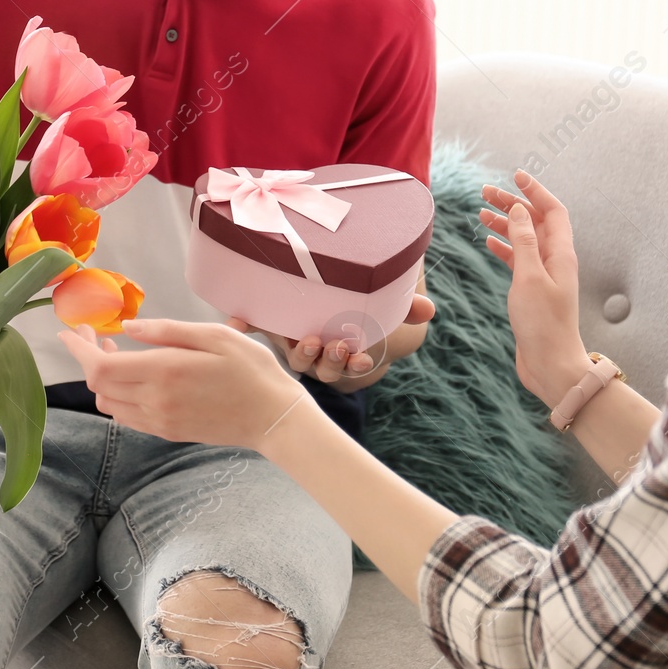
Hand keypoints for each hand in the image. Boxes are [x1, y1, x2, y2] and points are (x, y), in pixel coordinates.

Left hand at [57, 319, 306, 449]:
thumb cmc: (251, 369)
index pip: (100, 368)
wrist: (273, 417)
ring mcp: (160, 421)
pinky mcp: (167, 432)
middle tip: (96, 335)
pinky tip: (134, 378)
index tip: (71, 331)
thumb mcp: (215, 335)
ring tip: (117, 353)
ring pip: (109, 403)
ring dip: (103, 379)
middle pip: (99, 385)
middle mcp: (155, 402)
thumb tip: (127, 328)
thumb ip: (167, 331)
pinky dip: (118, 396)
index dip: (79, 350)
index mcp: (165, 373)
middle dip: (88, 358)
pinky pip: (126, 417)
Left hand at [259, 290, 433, 388]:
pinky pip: (255, 329)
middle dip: (332, 360)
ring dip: (303, 352)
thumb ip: (403, 309)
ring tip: (310, 340)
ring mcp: (292, 346)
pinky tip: (238, 321)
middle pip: (322, 368)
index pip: (348, 366)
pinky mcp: (270, 328)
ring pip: (296, 359)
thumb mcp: (379, 310)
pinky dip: (245, 326)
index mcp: (341, 354)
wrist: (322, 300)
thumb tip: (429, 309)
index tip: (362, 357)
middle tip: (337, 346)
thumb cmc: (355, 312)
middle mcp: (316, 355)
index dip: (354, 364)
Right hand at [479, 170, 589, 407]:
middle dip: (512, 204)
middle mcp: (555, 262)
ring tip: (479, 214)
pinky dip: (504, 248)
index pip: (552, 211)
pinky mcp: (532, 292)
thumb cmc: (542, 324)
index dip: (535, 191)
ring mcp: (544, 277)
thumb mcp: (529, 277)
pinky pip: (518, 260)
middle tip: (485, 192)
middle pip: (536, 222)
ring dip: (504, 225)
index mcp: (561, 254)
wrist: (550, 365)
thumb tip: (518, 210)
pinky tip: (488, 242)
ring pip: (524, 240)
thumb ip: (523, 241)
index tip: (516, 175)